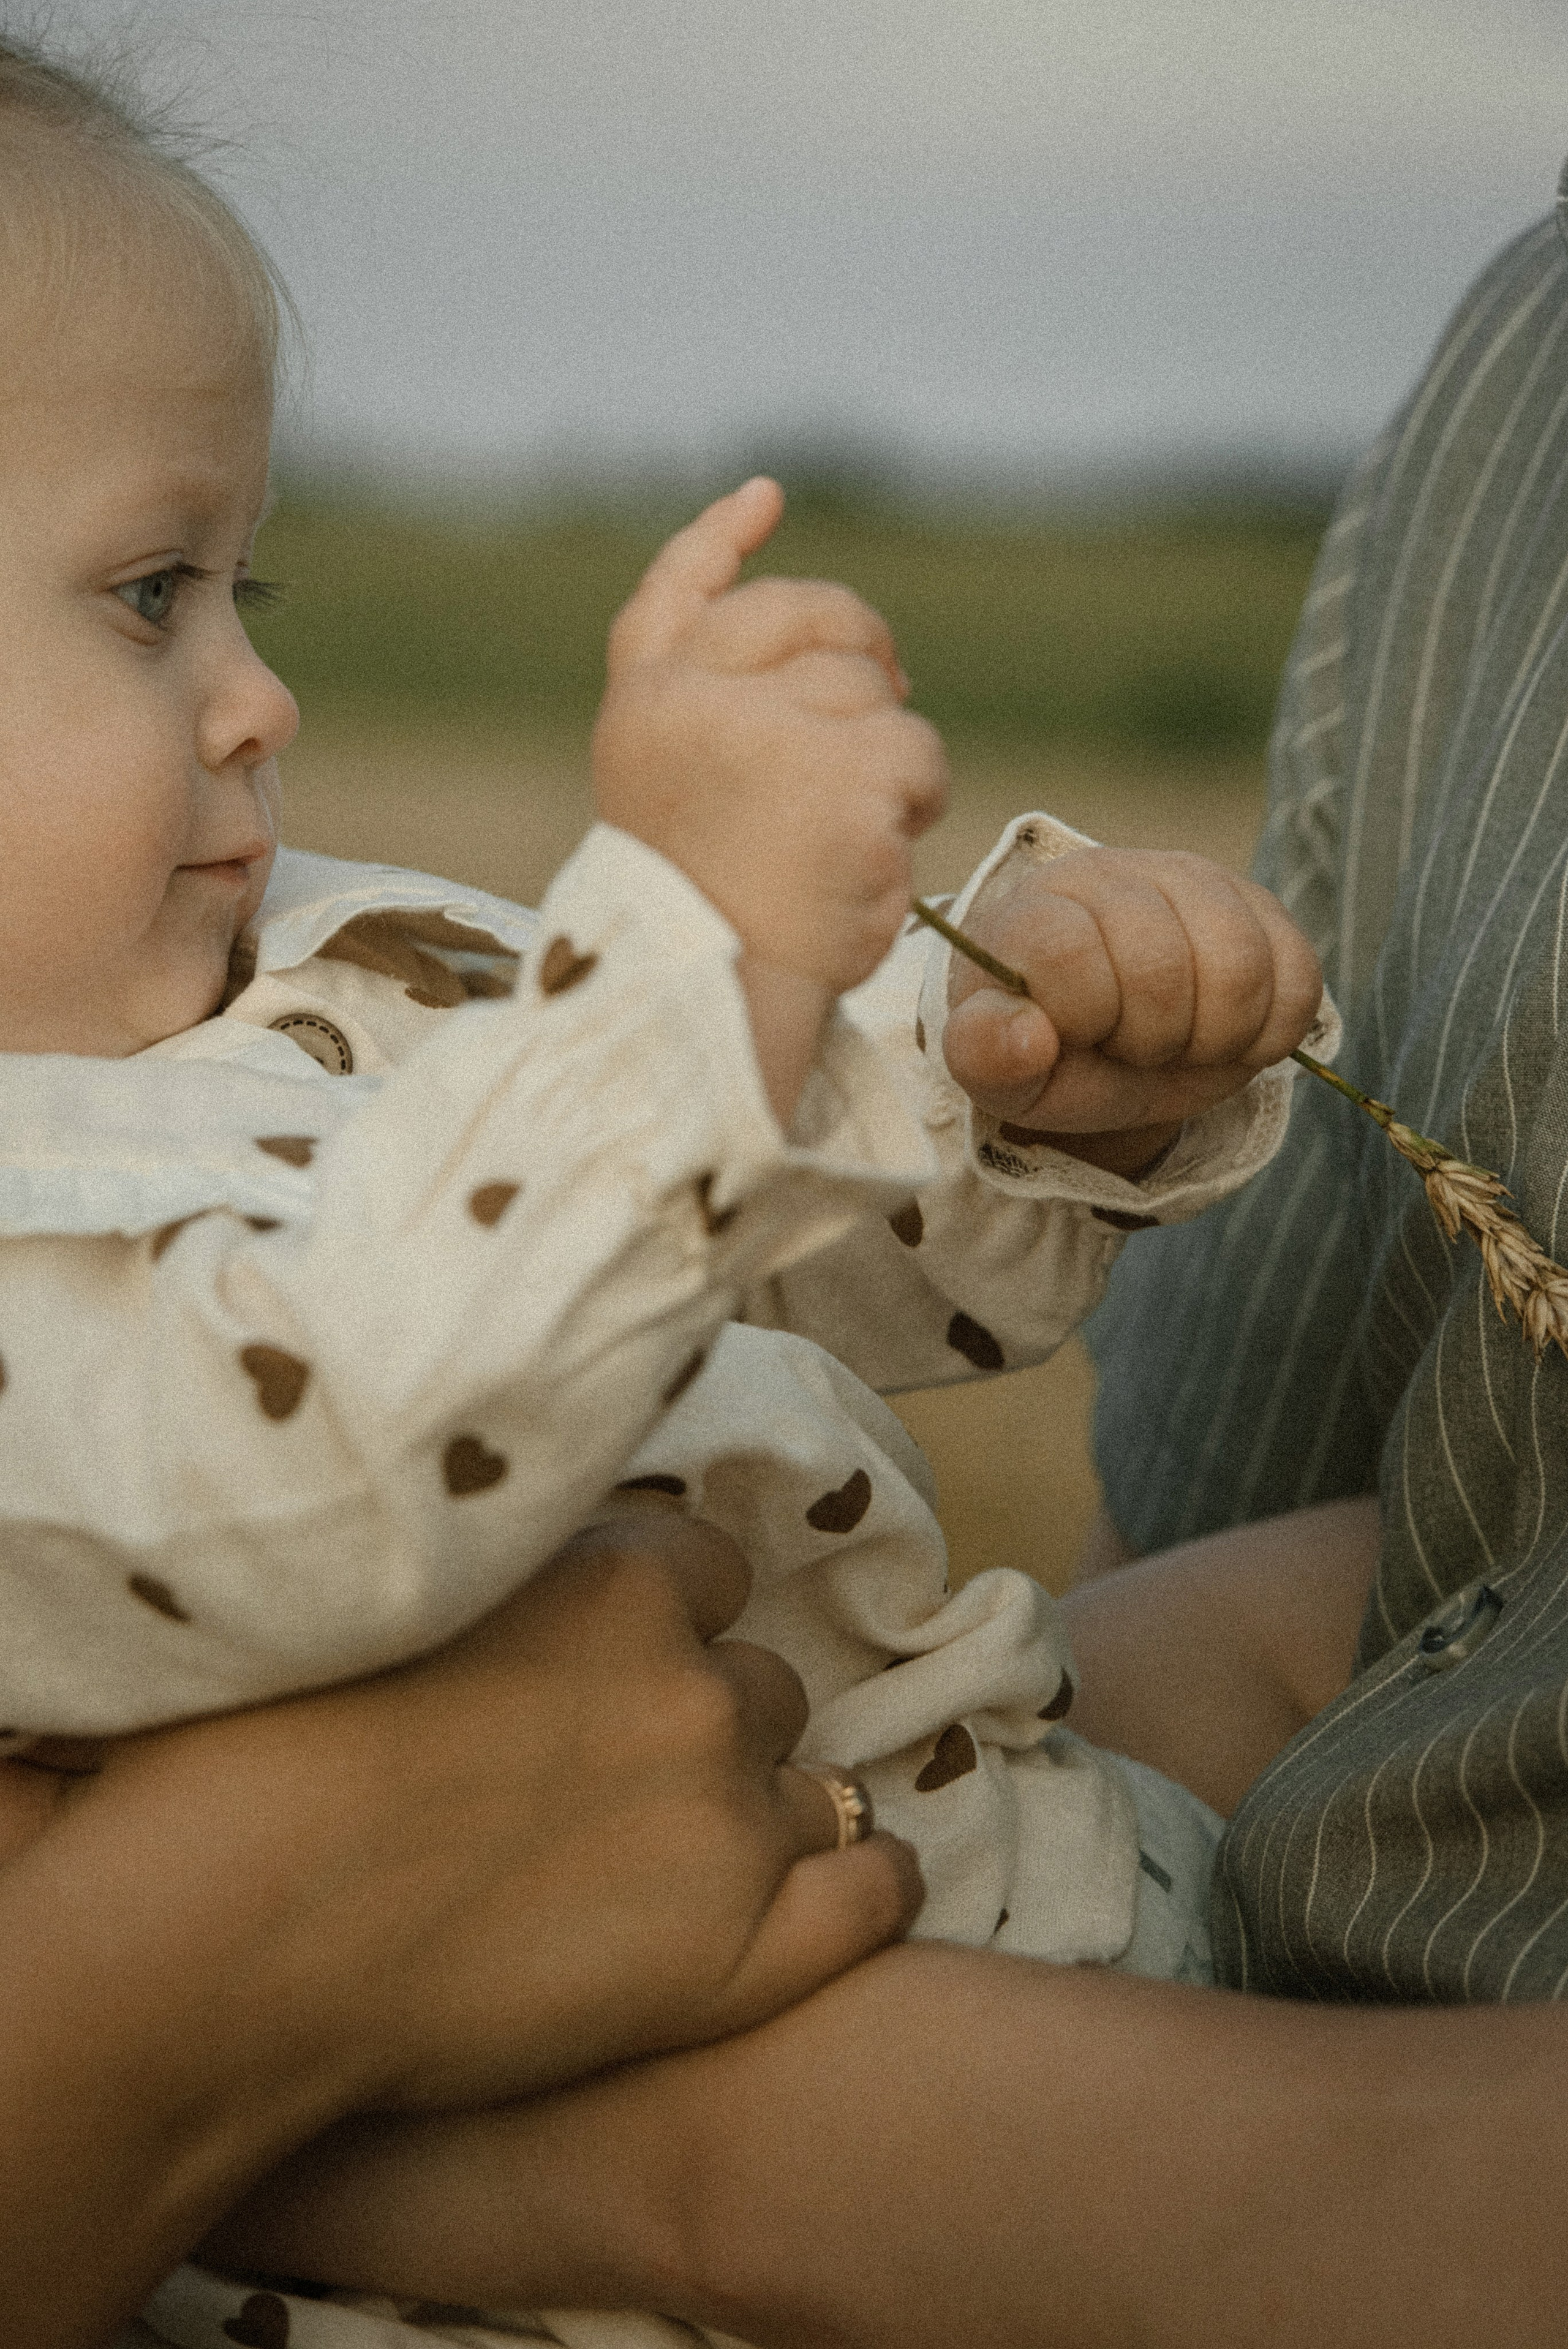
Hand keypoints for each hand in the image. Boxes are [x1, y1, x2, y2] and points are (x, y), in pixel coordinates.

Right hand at [0, 1516, 919, 2343]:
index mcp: (617, 1583)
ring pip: (805, 1782)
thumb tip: (492, 1569)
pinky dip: (859, 1891)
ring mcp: (729, 1827)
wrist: (226, 1940)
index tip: (594, 1668)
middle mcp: (693, 1689)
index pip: (703, 1571)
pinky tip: (816, 1899)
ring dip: (749, 1806)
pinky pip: (871, 1896)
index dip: (653, 1622)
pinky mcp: (740, 1962)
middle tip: (600, 1781)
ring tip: (666, 1860)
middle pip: (750, 1681)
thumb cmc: (252, 1760)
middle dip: (691, 1718)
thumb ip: (483, 1571)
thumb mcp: (379, 1598)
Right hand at [592, 478, 947, 994]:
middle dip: (863, 662)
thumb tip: (851, 661)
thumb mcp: (674, 814)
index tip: (767, 496)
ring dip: (890, 761)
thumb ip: (717, 726)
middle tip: (880, 717)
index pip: (681, 596)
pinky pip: (919, 757)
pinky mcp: (845, 779)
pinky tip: (874, 859)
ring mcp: (773, 733)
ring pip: (878, 696)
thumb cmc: (705, 931)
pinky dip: (917, 807)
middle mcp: (699, 702)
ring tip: (847, 839)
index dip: (722, 540)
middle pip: (814, 626)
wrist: (717, 1010)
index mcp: (644, 712)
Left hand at [942, 847, 1322, 1175]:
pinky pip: (1298, 976)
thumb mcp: (997, 1072)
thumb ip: (985, 1056)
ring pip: (1239, 966)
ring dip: (1213, 1036)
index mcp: (1035, 911)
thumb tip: (1027, 1036)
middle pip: (1161, 966)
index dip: (1086, 1018)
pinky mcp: (1262, 909)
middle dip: (1149, 1037)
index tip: (1077, 1035)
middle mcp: (1114, 875)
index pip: (1070, 954)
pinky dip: (1270, 1031)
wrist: (1106, 1038)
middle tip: (1129, 1045)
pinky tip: (1226, 1035)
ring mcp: (1194, 882)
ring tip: (1177, 1042)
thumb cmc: (1046, 1052)